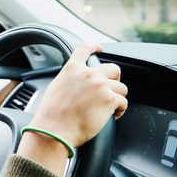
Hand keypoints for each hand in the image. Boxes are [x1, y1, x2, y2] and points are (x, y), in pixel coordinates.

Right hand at [18, 44, 127, 174]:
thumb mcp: (56, 88)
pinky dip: (119, 111)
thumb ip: (70, 80)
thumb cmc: (52, 114)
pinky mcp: (110, 100)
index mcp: (72, 69)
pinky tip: (110, 117)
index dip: (94, 46)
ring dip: (117, 98)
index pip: (85, 49)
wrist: (54, 130)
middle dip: (114, 80)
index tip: (100, 47)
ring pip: (122, 88)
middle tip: (108, 91)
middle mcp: (88, 74)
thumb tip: (78, 84)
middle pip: (114, 69)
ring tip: (108, 109)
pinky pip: (124, 102)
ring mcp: (101, 85)